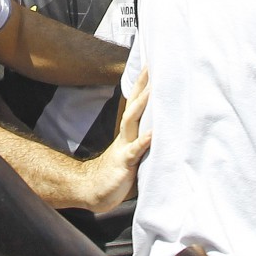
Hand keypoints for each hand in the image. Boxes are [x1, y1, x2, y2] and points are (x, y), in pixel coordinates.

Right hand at [78, 70, 150, 213]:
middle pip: (134, 105)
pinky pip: (135, 150)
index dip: (142, 85)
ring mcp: (124, 147)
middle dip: (143, 85)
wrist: (92, 190)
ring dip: (142, 104)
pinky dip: (144, 140)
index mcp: (128, 132)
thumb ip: (144, 142)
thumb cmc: (116, 173)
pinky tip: (154, 133)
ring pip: (133, 121)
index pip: (136, 104)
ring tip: (153, 89)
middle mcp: (125, 135)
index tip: (151, 66)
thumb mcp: (132, 154)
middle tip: (152, 66)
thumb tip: (163, 132)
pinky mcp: (125, 163)